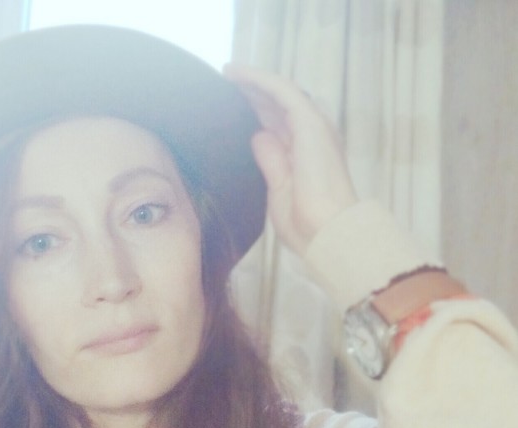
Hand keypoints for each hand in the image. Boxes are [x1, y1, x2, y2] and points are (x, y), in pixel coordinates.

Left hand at [224, 64, 357, 255]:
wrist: (327, 232)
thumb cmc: (306, 224)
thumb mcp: (278, 189)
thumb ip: (269, 161)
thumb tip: (258, 136)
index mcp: (305, 154)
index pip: (277, 124)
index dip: (255, 112)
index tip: (231, 108)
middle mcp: (312, 136)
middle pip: (277, 106)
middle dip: (252, 94)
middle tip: (224, 84)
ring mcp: (313, 127)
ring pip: (279, 93)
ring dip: (253, 81)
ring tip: (227, 72)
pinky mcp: (309, 122)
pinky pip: (281, 90)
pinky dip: (258, 79)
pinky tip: (236, 74)